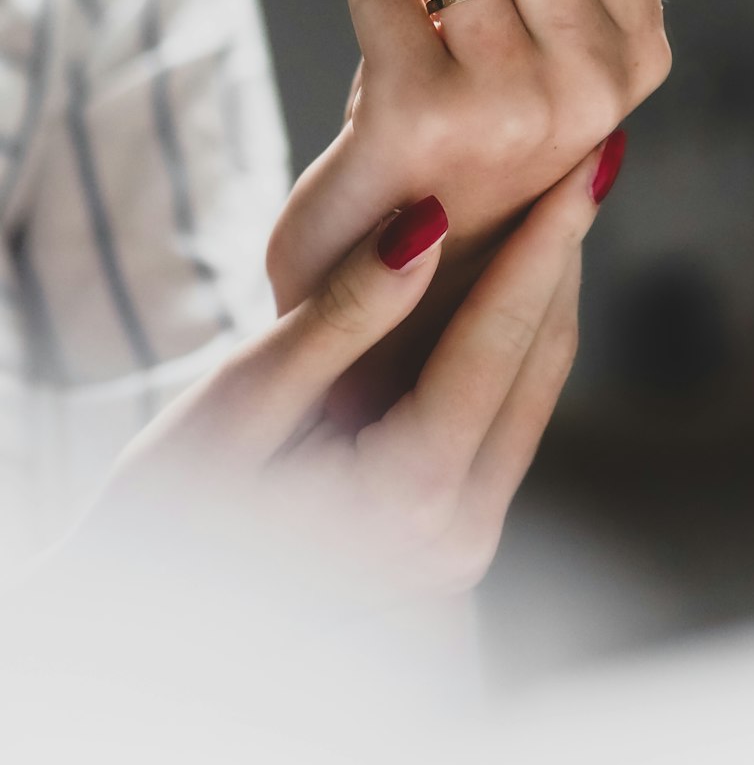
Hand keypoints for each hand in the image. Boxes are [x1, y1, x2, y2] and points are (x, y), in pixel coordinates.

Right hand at [84, 142, 609, 607]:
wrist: (147, 605)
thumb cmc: (175, 497)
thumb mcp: (245, 397)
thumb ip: (345, 313)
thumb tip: (428, 223)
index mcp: (405, 501)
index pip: (499, 345)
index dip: (547, 244)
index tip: (588, 166)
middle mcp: (454, 539)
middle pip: (534, 367)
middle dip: (564, 257)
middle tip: (595, 159)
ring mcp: (458, 548)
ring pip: (530, 393)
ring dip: (548, 294)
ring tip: (570, 199)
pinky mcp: (449, 539)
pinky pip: (502, 417)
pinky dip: (513, 338)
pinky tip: (518, 271)